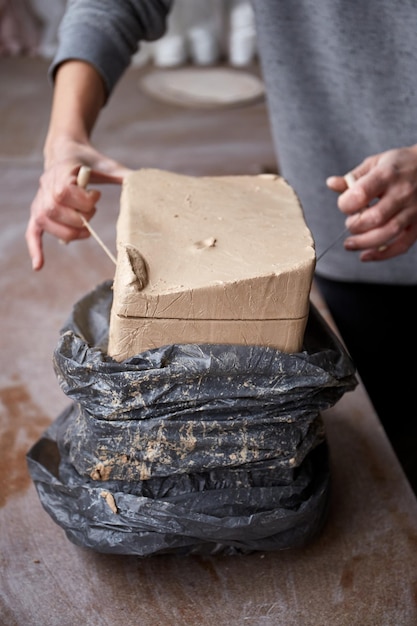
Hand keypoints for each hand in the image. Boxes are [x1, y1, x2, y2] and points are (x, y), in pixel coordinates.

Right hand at [26, 141, 131, 269]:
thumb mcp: (106, 165)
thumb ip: (120, 174)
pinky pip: (32, 232)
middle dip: (79, 218)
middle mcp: (45, 186)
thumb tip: (140, 181)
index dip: (82, 200)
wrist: (65, 153)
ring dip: (68, 232)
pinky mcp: (38, 212)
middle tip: (92, 213)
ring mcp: (39, 200)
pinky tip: (39, 266)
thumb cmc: (87, 161)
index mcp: (61, 171)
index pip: (64, 192)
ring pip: (46, 222)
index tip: (97, 196)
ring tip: (85, 229)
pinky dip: (36, 249)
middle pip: (55, 210)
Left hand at [326, 145, 416, 260]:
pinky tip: (366, 255)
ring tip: (349, 244)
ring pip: (388, 233)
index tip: (344, 205)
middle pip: (374, 218)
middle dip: (355, 225)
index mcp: (387, 175)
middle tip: (350, 222)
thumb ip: (354, 177)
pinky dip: (383, 255)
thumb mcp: (375, 163)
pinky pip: (402, 245)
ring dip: (364, 243)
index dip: (346, 204)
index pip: (361, 193)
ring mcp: (413, 210)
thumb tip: (332, 184)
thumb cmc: (399, 166)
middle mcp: (402, 193)